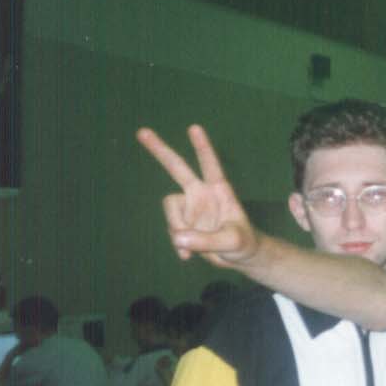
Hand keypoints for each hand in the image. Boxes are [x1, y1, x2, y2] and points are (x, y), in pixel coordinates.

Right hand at [137, 126, 259, 266]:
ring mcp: (190, 208)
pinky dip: (178, 245)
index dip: (202, 147)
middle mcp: (201, 194)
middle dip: (160, 150)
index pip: (210, 164)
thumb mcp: (231, 243)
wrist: (239, 258)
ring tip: (195, 247)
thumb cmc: (244, 244)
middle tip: (141, 131)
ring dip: (177, 229)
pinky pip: (171, 230)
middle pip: (177, 168)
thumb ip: (206, 240)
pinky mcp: (183, 223)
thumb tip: (178, 237)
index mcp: (219, 190)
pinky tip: (188, 256)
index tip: (194, 127)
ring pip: (169, 210)